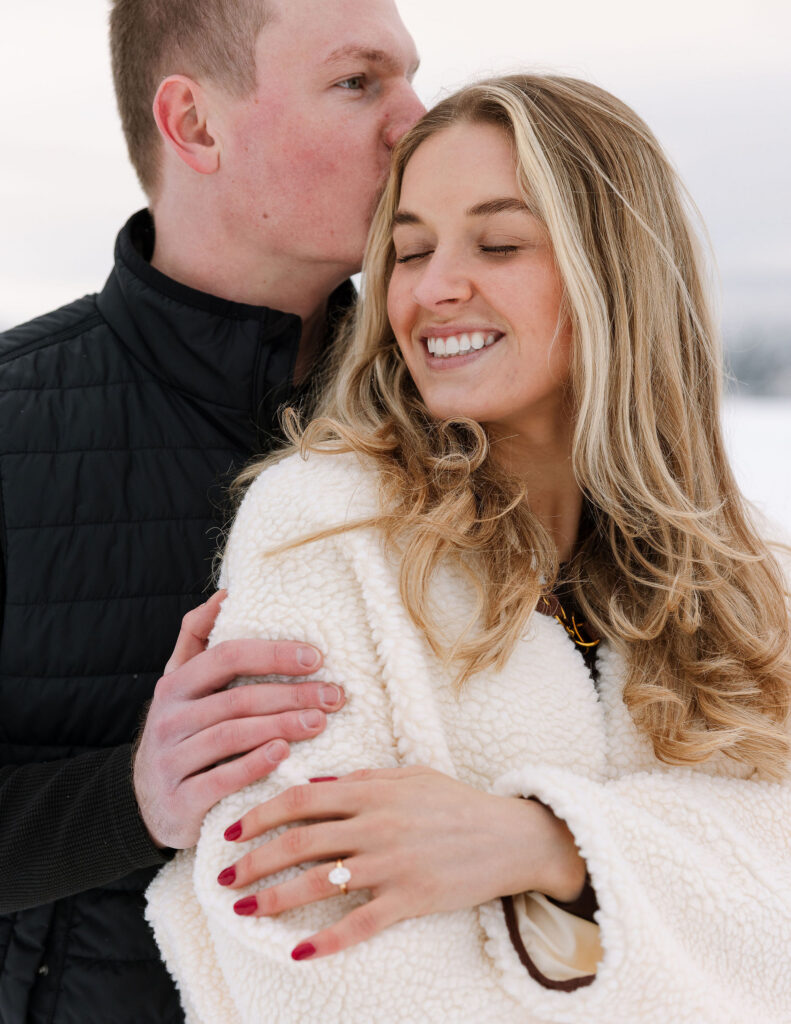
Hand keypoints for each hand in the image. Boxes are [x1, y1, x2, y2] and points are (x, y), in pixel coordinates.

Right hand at [133, 591, 345, 848]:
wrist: (150, 806)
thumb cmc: (182, 734)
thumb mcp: (180, 685)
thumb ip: (196, 638)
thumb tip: (226, 591)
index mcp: (174, 685)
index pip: (226, 657)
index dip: (272, 654)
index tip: (316, 657)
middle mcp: (168, 719)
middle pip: (237, 698)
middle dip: (291, 694)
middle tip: (334, 695)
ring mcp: (170, 761)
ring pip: (232, 735)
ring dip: (281, 725)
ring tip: (320, 722)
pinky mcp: (179, 802)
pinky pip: (221, 779)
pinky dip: (255, 764)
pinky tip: (285, 754)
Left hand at [216, 765, 585, 959]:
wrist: (510, 836)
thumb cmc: (456, 802)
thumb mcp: (410, 775)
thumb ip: (361, 776)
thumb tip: (315, 783)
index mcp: (372, 790)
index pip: (300, 800)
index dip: (260, 814)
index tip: (232, 830)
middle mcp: (375, 825)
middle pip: (298, 842)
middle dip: (253, 861)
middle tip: (224, 876)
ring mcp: (392, 864)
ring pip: (318, 883)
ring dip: (273, 898)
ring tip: (243, 908)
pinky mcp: (410, 899)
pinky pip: (359, 924)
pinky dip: (325, 940)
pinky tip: (297, 951)